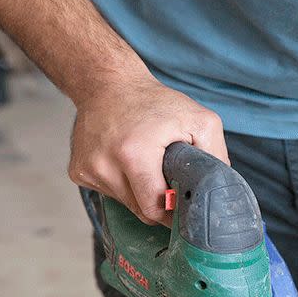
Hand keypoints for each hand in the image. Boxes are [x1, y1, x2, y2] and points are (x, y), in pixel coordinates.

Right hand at [68, 72, 227, 223]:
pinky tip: (125, 163)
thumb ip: (215, 155)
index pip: (155, 208)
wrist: (107, 83)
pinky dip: (122, 185)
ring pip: (125, 204)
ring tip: (146, 166)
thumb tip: (219, 190)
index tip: (184, 207)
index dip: (173, 213)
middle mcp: (104, 165)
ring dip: (140, 193)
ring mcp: (88, 170)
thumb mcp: (198, 120)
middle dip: (158, 204)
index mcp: (133, 154)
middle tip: (169, 185)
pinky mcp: (78, 172)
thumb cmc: (154, 102)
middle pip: (140, 211)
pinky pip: (109, 193)